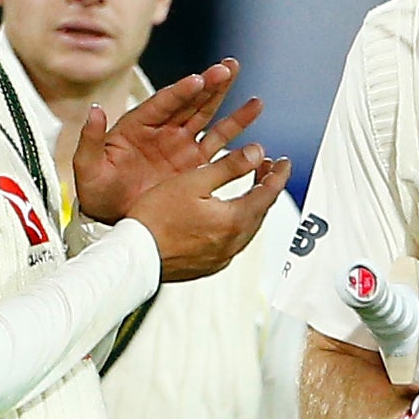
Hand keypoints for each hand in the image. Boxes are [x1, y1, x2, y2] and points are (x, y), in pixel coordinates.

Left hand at [72, 58, 264, 222]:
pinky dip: (235, 136)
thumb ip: (91, 139)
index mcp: (138, 124)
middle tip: (229, 68)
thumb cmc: (96, 191)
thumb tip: (94, 111)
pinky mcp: (193, 165)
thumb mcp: (88, 166)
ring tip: (249, 92)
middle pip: (191, 102)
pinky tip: (250, 123)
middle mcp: (163, 131)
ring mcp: (180, 147)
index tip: (198, 79)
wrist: (111, 218)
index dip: (181, 91)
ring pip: (208, 119)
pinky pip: (218, 147)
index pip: (163, 102)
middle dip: (211, 84)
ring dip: (228, 104)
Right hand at [126, 142, 290, 281]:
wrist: (134, 257)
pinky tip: (225, 215)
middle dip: (266, 188)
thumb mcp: (193, 181)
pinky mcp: (208, 265)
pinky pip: (232, 241)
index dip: (278, 175)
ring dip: (251, 206)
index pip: (268, 194)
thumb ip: (228, 166)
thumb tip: (256, 153)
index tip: (284, 163)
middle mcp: (233, 243)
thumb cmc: (155, 219)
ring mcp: (221, 257)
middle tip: (265, 170)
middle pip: (261, 212)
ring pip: (247, 228)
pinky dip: (236, 223)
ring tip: (247, 189)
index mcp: (234, 221)